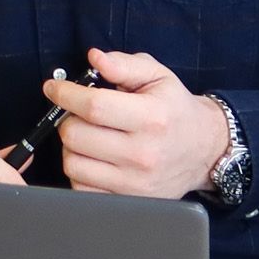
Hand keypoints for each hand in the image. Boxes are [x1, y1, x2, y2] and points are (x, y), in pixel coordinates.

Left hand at [47, 48, 231, 198]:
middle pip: (75, 135)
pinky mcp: (127, 200)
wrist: (204, 149)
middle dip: (68, 119)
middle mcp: (144, 153)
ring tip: (89, 136)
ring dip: (71, 146)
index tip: (54, 88)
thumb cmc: (174, 109)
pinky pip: (80, 187)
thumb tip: (95, 57)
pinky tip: (94, 158)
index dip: (65, 94)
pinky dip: (80, 170)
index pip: (93, 106)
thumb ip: (124, 64)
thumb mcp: (157, 76)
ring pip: (72, 163)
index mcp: (152, 117)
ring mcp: (135, 182)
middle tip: (78, 114)